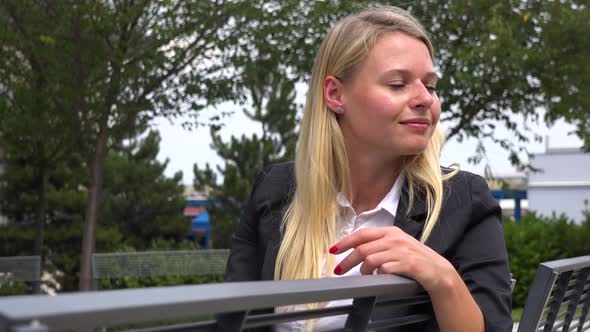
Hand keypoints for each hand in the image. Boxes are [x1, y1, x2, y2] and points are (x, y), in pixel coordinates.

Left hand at [329, 226, 456, 293]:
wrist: (437, 271)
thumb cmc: (415, 258)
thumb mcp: (396, 245)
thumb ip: (379, 243)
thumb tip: (355, 249)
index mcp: (390, 231)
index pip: (362, 234)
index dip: (345, 242)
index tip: (333, 250)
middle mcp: (394, 238)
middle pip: (362, 249)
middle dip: (347, 261)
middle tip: (338, 270)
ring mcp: (401, 251)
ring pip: (370, 260)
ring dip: (363, 270)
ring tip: (364, 276)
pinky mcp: (407, 264)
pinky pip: (383, 270)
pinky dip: (377, 276)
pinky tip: (378, 278)